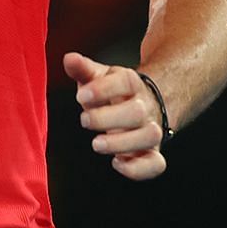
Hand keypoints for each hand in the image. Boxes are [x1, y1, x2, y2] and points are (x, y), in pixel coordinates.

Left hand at [63, 52, 166, 179]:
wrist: (142, 103)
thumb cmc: (111, 90)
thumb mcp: (96, 75)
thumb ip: (82, 69)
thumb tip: (69, 58)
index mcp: (131, 83)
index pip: (124, 82)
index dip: (103, 89)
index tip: (81, 96)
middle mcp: (145, 107)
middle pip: (137, 112)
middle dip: (107, 118)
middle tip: (84, 120)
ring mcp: (150, 130)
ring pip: (150, 137)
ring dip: (122, 143)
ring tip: (97, 143)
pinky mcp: (151, 152)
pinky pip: (156, 164)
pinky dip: (139, 169)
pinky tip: (117, 163)